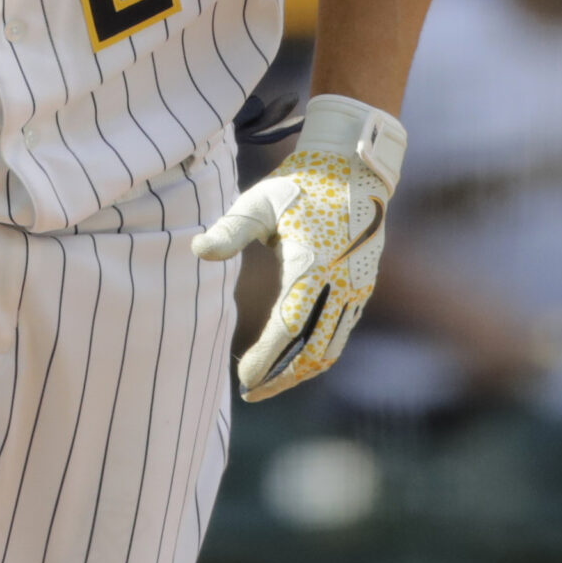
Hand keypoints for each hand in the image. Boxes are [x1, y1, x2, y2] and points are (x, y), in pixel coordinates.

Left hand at [191, 93, 404, 401]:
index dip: (267, 358)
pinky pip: (341, 332)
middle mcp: (342, 283)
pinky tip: (294, 359)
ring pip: (331, 347)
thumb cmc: (298, 183)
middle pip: (314, 349)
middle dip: (282, 376)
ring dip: (301, 371)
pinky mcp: (363, 287)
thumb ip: (230, 230)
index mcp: (314, 265)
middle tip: (250, 393)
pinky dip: (319, 353)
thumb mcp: (258, 201)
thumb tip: (198, 251)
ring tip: (268, 385)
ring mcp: (357, 287)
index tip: (244, 378)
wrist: (352, 168)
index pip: (289, 327)